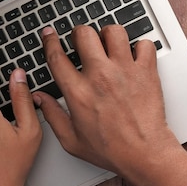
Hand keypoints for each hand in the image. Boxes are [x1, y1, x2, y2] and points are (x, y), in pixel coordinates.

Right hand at [33, 25, 186, 185]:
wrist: (144, 153)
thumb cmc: (112, 150)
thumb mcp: (72, 140)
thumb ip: (52, 116)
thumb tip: (40, 98)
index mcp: (78, 92)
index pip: (56, 56)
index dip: (50, 41)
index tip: (50, 35)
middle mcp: (100, 76)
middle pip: (84, 34)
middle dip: (80, 33)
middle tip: (82, 41)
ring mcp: (125, 71)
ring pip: (114, 32)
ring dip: (109, 35)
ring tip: (108, 45)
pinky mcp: (146, 71)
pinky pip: (144, 44)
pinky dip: (140, 47)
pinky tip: (134, 57)